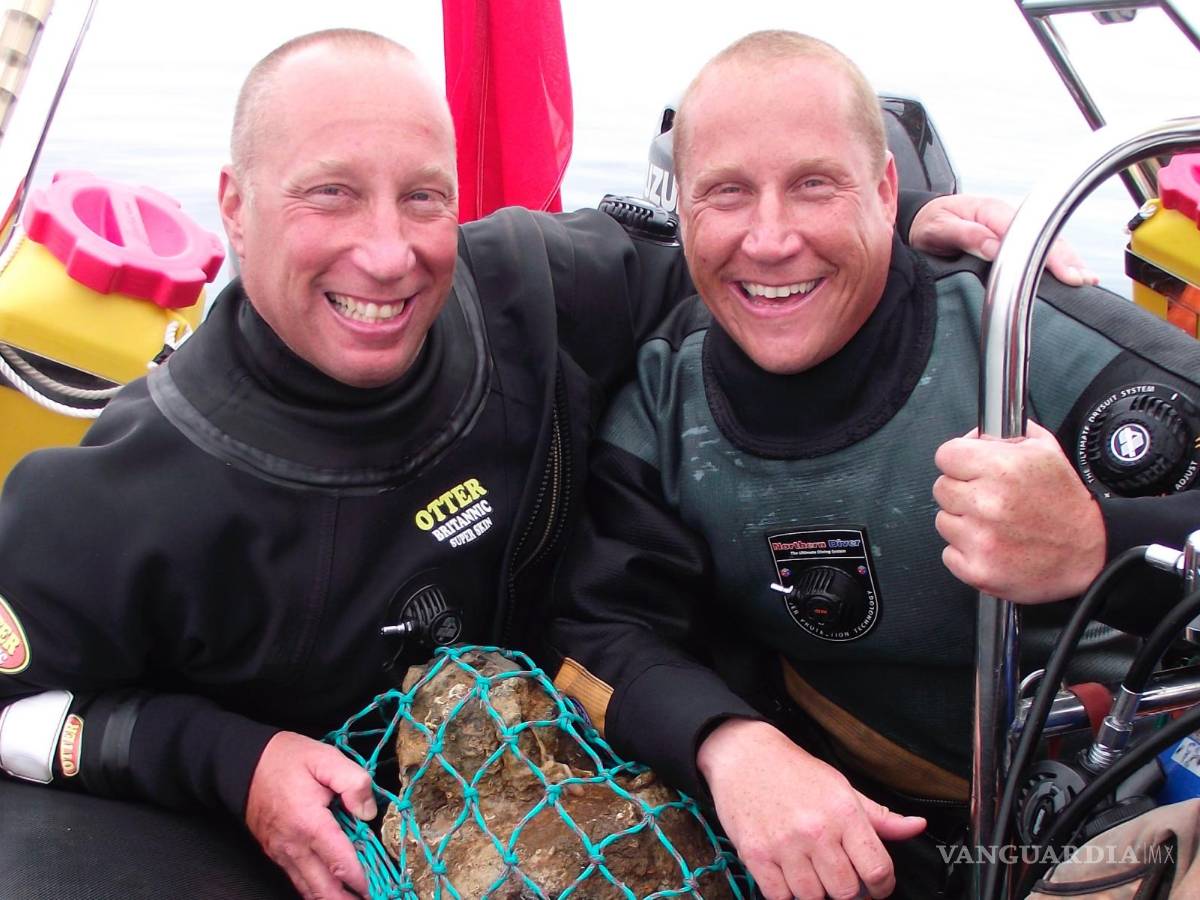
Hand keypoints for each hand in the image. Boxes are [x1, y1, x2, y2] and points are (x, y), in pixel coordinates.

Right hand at [245, 731, 376, 898]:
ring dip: (334, 899)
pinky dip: (317, 890)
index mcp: (310, 824)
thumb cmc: (286, 759)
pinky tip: (333, 890)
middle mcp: (294, 846)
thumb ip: (353, 781)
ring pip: (310, 890)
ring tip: (357, 898)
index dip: (363, 881)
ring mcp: (283, 853)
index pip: (341, 864)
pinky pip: (298, 881)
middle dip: (349, 899)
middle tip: (375, 898)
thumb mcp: (325, 758)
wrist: (244, 763)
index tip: (382, 887)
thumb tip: (368, 811)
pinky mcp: (276, 853)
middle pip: (325, 889)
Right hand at [697, 719, 924, 899]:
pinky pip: (780, 897)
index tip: (875, 885)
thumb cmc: (795, 772)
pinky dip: (787, 893)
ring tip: (812, 871)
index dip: (882, 887)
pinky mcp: (756, 855)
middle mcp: (816, 830)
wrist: (744, 755)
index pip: (878, 870)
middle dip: (848, 890)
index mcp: (843, 813)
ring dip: (816, 892)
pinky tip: (789, 874)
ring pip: (813, 898)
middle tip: (839, 876)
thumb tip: (918, 826)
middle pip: (846, 892)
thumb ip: (881, 816)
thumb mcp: (842, 787)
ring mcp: (784, 845)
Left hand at [909, 194, 1098, 286]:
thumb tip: (994, 247)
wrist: (923, 219)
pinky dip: (1056, 261)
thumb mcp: (938, 228)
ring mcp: (1012, 227)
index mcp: (991, 212)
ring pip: (1047, 242)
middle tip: (1082, 281)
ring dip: (1067, 260)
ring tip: (1087, 280)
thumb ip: (965, 235)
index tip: (1062, 273)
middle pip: (1044, 236)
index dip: (1047, 254)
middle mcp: (1007, 217)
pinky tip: (1072, 274)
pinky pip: (1039, 248)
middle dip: (1065, 259)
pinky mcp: (1012, 239)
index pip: (1028, 233)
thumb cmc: (929, 223)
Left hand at [933, 421, 1105, 602]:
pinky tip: (993, 545)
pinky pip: (949, 553)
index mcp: (1001, 469)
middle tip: (990, 499)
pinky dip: (966, 552)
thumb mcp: (1046, 451)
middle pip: (941, 488)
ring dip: (963, 522)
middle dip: (962, 491)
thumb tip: (975, 435)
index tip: (969, 469)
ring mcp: (980, 539)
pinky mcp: (978, 569)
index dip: (959, 460)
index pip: (946, 455)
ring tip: (996, 524)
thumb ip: (1005, 435)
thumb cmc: (1066, 505)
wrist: (1089, 556)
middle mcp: (987, 503)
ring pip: (943, 521)